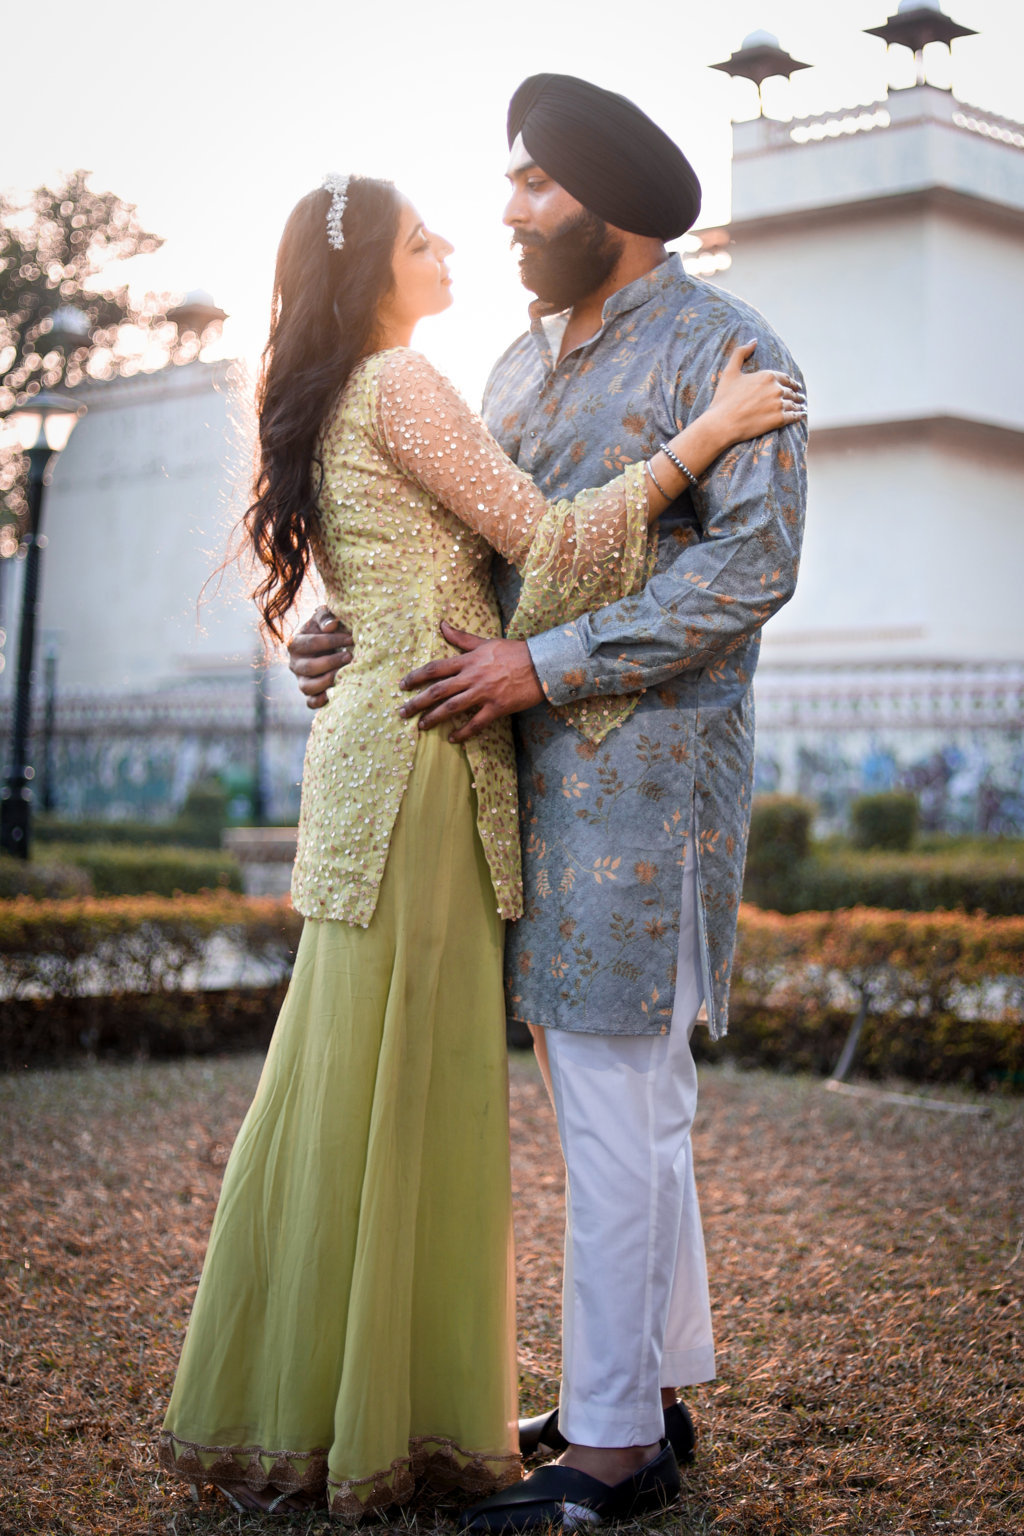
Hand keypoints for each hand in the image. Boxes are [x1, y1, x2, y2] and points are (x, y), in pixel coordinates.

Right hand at [287, 605, 352, 709]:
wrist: (328, 644)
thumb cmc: (327, 628)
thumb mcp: (323, 617)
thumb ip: (325, 617)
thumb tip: (332, 625)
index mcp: (295, 643)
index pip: (311, 643)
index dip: (332, 641)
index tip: (351, 638)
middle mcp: (295, 663)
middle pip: (309, 667)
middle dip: (332, 662)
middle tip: (350, 656)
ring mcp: (301, 680)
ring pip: (307, 687)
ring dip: (327, 681)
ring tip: (345, 674)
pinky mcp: (309, 693)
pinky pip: (310, 702)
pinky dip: (319, 702)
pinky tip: (333, 695)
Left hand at [398, 620, 543, 741]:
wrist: (541, 664)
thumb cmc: (514, 652)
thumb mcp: (486, 642)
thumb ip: (462, 638)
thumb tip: (442, 625)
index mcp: (468, 660)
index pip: (435, 668)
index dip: (416, 677)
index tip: (403, 685)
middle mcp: (472, 677)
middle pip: (438, 690)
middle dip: (417, 702)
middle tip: (402, 712)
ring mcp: (484, 693)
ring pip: (452, 707)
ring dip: (434, 718)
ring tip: (421, 726)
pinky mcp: (497, 707)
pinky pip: (476, 723)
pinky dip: (463, 732)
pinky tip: (452, 738)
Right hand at [705, 339, 804, 447]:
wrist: (722, 423)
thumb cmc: (724, 399)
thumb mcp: (730, 372)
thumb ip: (741, 353)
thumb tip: (754, 340)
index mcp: (767, 375)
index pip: (786, 378)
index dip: (792, 382)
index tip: (795, 386)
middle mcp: (776, 388)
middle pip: (791, 391)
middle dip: (796, 394)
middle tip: (800, 397)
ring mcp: (779, 404)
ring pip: (794, 403)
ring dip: (799, 405)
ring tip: (802, 407)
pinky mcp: (779, 419)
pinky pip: (794, 416)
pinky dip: (799, 415)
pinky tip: (801, 415)